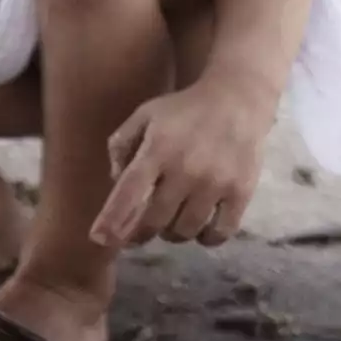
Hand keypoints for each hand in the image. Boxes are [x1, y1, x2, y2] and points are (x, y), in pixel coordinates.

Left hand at [90, 80, 275, 248]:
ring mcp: (215, 183)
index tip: (99, 240)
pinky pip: (220, 232)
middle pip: (155, 220)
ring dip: (172, 234)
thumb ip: (121, 145)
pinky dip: (206, 238)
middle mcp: (185, 169)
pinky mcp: (241, 192)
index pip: (129, 191)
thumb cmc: (183, 110)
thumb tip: (116, 182)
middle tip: (137, 232)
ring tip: (171, 223)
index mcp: (157, 149)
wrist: (237, 100)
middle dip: (141, 233)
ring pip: (186, 230)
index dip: (112, 219)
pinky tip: (200, 229)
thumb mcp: (144, 116)